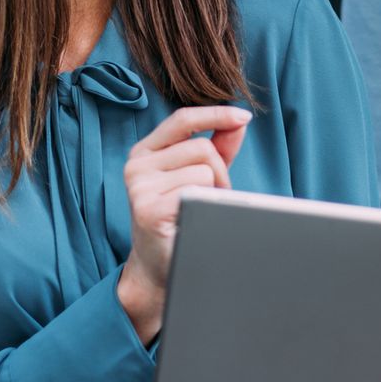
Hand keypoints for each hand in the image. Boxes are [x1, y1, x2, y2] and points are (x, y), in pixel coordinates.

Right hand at [115, 105, 249, 341]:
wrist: (158, 267)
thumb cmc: (180, 218)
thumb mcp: (198, 177)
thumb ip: (218, 148)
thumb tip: (238, 121)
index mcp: (145, 152)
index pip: (182, 119)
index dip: (215, 114)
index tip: (243, 115)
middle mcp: (137, 165)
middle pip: (202, 148)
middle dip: (220, 173)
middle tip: (212, 198)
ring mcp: (139, 186)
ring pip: (204, 169)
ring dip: (215, 191)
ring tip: (201, 210)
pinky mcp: (148, 209)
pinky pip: (197, 191)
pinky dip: (206, 204)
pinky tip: (193, 219)